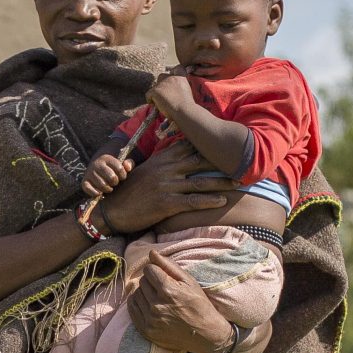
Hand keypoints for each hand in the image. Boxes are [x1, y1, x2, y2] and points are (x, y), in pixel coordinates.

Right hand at [84, 151, 132, 195]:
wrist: (97, 166)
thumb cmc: (113, 168)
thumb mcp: (122, 163)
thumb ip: (129, 163)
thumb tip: (127, 167)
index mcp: (107, 158)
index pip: (119, 168)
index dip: (123, 175)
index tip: (122, 177)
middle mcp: (97, 164)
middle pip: (112, 177)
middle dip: (116, 182)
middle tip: (115, 182)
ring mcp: (89, 172)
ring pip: (102, 185)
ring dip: (108, 189)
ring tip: (109, 187)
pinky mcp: (84, 181)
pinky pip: (88, 189)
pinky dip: (95, 193)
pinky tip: (100, 192)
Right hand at [97, 139, 229, 233]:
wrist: (112, 209)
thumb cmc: (129, 190)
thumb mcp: (145, 170)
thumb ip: (163, 161)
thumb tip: (179, 155)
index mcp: (162, 159)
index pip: (189, 146)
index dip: (208, 144)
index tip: (226, 144)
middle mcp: (167, 169)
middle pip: (200, 161)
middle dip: (221, 162)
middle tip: (241, 162)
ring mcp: (167, 186)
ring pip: (201, 182)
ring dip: (222, 182)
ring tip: (238, 182)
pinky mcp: (167, 203)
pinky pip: (193, 201)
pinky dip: (209, 201)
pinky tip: (222, 201)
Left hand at [125, 253, 236, 352]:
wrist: (205, 335)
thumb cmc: (199, 305)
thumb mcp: (189, 282)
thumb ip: (169, 266)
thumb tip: (151, 253)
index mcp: (168, 290)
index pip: (149, 270)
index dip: (156, 271)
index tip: (163, 277)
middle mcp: (157, 305)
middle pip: (142, 282)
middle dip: (151, 282)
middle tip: (162, 289)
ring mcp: (150, 319)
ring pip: (135, 294)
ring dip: (144, 293)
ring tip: (157, 297)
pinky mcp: (145, 330)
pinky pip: (131, 308)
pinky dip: (137, 303)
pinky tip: (149, 305)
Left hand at [147, 72, 194, 115]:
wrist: (184, 111)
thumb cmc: (187, 106)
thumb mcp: (187, 91)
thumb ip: (180, 87)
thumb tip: (173, 91)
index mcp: (181, 77)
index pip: (177, 68)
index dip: (173, 73)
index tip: (171, 81)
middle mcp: (172, 77)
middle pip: (162, 76)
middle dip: (161, 85)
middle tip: (165, 95)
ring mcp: (163, 83)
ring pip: (155, 86)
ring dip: (157, 93)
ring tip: (162, 103)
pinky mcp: (156, 90)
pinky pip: (148, 94)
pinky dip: (150, 100)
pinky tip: (156, 105)